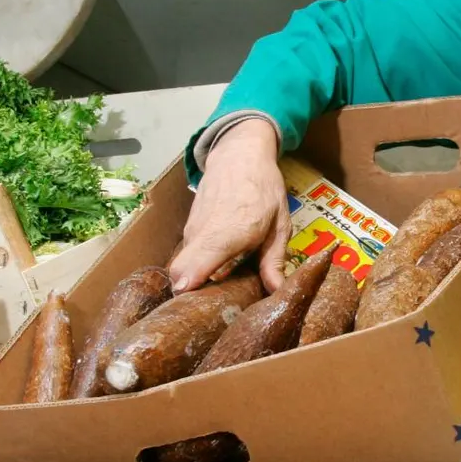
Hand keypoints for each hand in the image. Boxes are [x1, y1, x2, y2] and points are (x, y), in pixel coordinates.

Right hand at [168, 118, 291, 292]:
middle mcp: (202, 234)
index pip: (193, 266)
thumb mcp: (279, 225)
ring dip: (199, 279)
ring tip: (224, 286)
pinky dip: (200, 266)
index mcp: (228, 234)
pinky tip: (220, 265)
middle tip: (217, 306)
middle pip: (181, 275)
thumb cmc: (263, 189)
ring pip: (184, 267)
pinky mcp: (187, 229)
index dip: (188, 287)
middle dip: (192, 295)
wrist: (238, 155)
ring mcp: (191, 231)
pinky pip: (189, 256)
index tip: (191, 304)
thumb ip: (274, 261)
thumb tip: (276, 292)